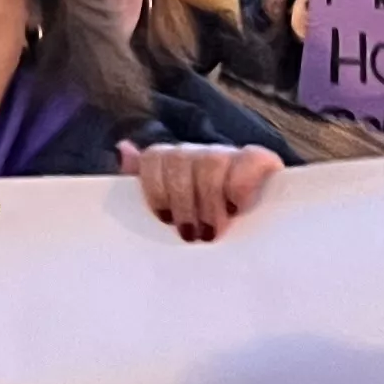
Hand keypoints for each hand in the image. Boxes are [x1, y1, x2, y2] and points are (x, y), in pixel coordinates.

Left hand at [119, 141, 279, 243]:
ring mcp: (231, 155)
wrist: (258, 232)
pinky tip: (238, 208)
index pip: (154, 157)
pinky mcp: (261, 161)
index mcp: (176, 162)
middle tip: (191, 235)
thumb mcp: (171, 211)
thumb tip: (122, 148)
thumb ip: (143, 182)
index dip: (155, 187)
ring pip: (211, 161)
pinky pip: (249, 159)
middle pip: (180, 160)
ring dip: (209, 200)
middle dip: (182, 202)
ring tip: (212, 231)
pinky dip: (240, 185)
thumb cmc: (203, 224)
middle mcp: (201, 154)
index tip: (164, 219)